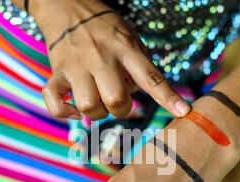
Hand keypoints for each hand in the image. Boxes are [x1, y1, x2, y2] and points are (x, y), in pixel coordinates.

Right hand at [32, 0, 190, 119]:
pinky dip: (64, 112)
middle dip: (121, 109)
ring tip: (98, 101)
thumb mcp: (130, 38)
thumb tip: (138, 96)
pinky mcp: (57, 72)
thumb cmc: (105, 28)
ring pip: (88, 106)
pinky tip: (74, 109)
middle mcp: (101, 57)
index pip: (151, 76)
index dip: (168, 97)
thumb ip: (139, 67)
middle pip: (116, 99)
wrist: (67, 6)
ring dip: (97, 112)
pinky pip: (55, 102)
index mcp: (125, 48)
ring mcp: (76, 66)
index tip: (184, 112)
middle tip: (119, 100)